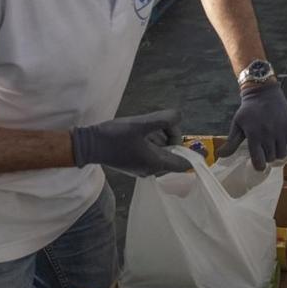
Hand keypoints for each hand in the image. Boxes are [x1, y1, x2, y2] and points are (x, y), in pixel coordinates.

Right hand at [70, 109, 192, 175]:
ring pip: (160, 150)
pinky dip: (148, 141)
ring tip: (141, 129)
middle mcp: (151, 170)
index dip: (192, 154)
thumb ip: (165, 119)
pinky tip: (136, 134)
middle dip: (167, 136)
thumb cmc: (114, 137)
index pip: (184, 164)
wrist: (89, 145)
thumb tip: (178, 117)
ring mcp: (142, 168)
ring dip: (157, 137)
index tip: (197, 145)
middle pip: (172, 152)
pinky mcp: (134, 163)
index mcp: (156, 164)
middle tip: (154, 125)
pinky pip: (150, 151)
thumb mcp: (142, 124)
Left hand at [218, 81, 286, 170]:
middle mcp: (268, 134)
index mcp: (254, 135)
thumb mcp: (237, 124)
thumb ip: (231, 142)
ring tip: (274, 147)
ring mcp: (281, 131)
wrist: (264, 93)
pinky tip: (282, 144)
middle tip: (264, 150)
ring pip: (282, 154)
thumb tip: (219, 155)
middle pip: (271, 158)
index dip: (258, 165)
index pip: (259, 161)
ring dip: (278, 153)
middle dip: (267, 157)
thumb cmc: (249, 110)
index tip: (258, 162)